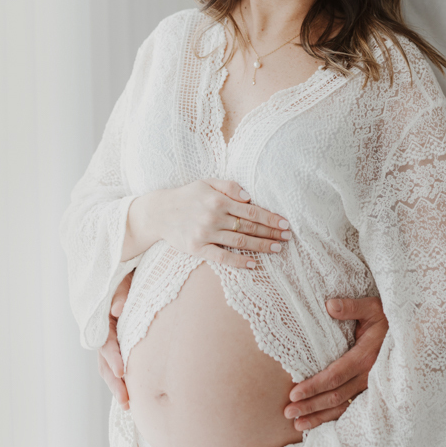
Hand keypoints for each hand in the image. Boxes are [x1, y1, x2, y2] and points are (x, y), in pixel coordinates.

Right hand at [97, 272, 132, 408]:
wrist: (135, 262)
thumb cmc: (130, 268)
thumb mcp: (124, 275)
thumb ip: (121, 291)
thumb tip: (117, 310)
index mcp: (102, 315)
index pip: (104, 340)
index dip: (112, 357)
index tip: (122, 371)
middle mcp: (103, 329)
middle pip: (104, 360)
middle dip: (114, 382)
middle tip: (126, 401)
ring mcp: (111, 336)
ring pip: (108, 366)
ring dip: (117, 385)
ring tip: (128, 406)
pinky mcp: (122, 340)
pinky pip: (118, 361)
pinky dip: (122, 378)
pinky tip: (132, 395)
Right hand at [143, 179, 292, 269]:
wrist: (159, 212)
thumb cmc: (186, 195)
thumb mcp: (206, 182)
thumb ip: (229, 186)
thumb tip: (249, 196)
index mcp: (218, 200)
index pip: (251, 211)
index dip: (270, 218)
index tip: (284, 223)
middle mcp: (214, 217)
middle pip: (249, 227)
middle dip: (271, 233)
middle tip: (287, 238)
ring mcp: (206, 234)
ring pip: (240, 242)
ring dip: (261, 246)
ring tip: (277, 249)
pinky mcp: (198, 249)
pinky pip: (222, 257)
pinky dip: (239, 261)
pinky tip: (253, 264)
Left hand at [283, 296, 387, 429]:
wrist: (410, 332)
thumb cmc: (387, 317)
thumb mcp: (372, 307)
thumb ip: (351, 307)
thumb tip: (329, 305)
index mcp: (365, 357)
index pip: (334, 376)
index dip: (313, 387)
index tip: (294, 393)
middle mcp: (368, 376)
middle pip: (335, 396)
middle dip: (310, 406)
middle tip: (288, 413)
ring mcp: (370, 386)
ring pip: (342, 407)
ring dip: (319, 417)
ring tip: (298, 425)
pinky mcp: (371, 391)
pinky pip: (351, 408)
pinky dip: (333, 418)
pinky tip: (318, 424)